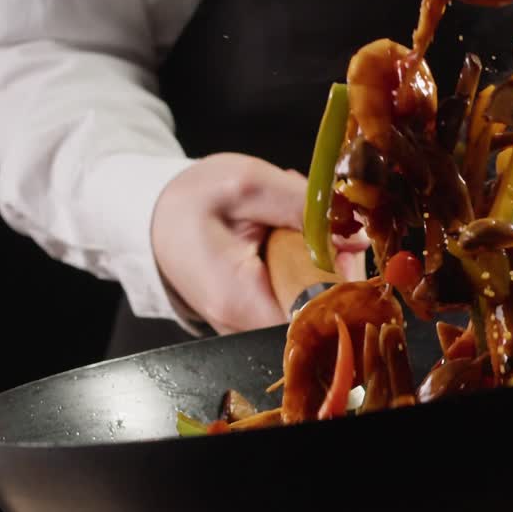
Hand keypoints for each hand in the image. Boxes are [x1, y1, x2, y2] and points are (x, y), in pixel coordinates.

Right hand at [152, 153, 366, 334]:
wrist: (157, 218)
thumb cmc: (192, 200)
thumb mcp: (246, 183)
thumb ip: (302, 206)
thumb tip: (355, 235)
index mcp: (240, 300)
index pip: (318, 313)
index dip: (344, 279)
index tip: (340, 240)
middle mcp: (246, 327)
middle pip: (322, 310)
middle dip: (333, 260)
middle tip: (310, 217)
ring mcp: (252, 327)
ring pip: (315, 303)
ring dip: (319, 259)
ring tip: (290, 220)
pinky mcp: (259, 318)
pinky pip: (302, 297)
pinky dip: (306, 265)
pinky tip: (286, 237)